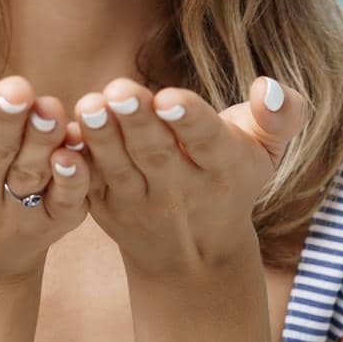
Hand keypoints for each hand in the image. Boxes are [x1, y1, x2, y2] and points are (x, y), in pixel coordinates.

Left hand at [71, 75, 308, 278]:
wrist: (195, 254)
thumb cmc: (233, 178)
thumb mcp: (266, 151)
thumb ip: (280, 117)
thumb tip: (271, 87)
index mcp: (223, 167)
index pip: (206, 141)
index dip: (189, 119)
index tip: (169, 97)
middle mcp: (181, 190)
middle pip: (156, 153)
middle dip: (137, 122)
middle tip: (119, 91)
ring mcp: (139, 202)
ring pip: (119, 168)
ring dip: (101, 138)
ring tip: (89, 105)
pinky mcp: (106, 207)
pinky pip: (88, 185)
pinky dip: (74, 165)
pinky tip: (62, 138)